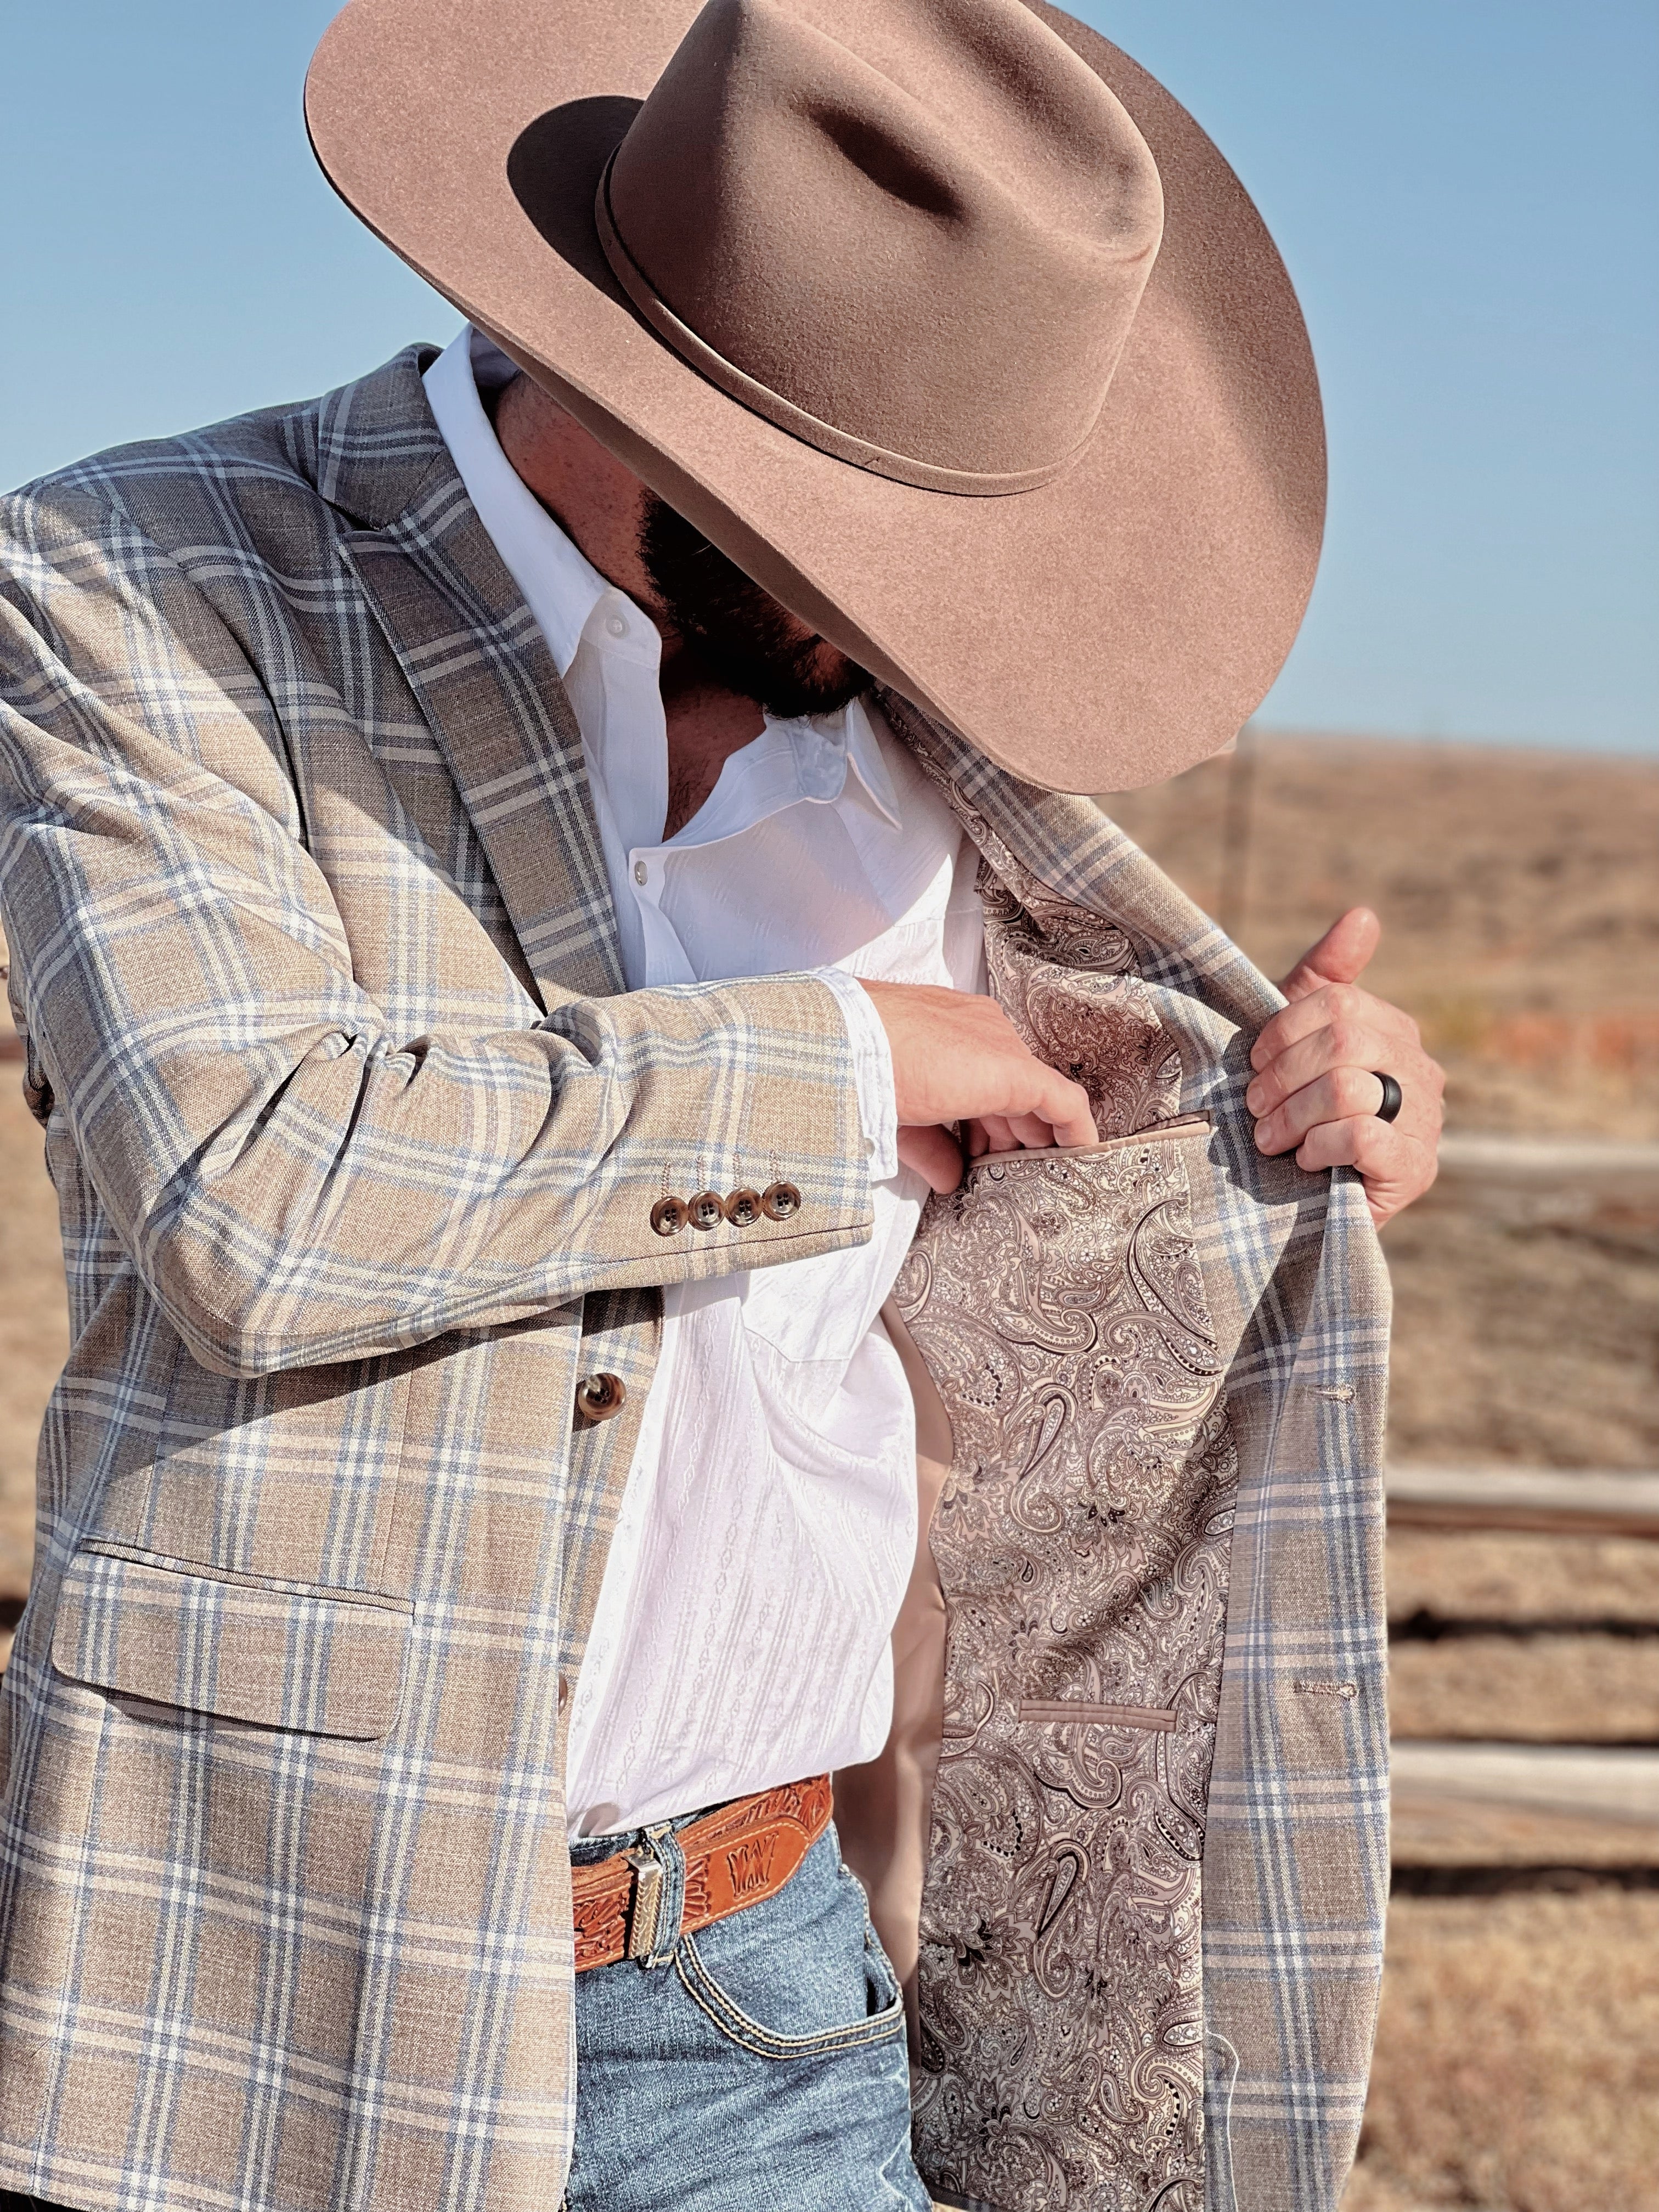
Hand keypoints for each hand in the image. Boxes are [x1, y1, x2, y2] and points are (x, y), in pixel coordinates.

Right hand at [859, 980, 1095, 1193]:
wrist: (845, 1044)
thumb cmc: (855, 1068)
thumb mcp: (897, 1112)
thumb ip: (930, 1145)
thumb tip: (951, 1178)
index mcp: (946, 1027)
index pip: (979, 1074)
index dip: (982, 1119)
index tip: (974, 1152)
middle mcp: (980, 1029)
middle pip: (1010, 1086)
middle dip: (1011, 1131)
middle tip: (1006, 1168)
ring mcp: (1000, 1048)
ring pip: (1038, 1094)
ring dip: (1039, 1134)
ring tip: (1043, 1169)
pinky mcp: (1017, 1073)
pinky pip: (1063, 1103)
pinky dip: (1075, 1129)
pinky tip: (1083, 1155)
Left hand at [1247, 908, 1443, 1227]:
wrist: (1300, 1204)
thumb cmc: (1294, 1113)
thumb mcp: (1296, 1041)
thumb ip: (1323, 978)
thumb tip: (1364, 914)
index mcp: (1394, 1031)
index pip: (1339, 1003)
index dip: (1283, 1030)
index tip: (1253, 1063)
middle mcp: (1421, 1070)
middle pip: (1345, 1041)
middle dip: (1285, 1075)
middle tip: (1255, 1107)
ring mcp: (1426, 1121)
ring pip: (1350, 1088)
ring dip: (1293, 1115)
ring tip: (1271, 1139)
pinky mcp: (1417, 1169)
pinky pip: (1361, 1135)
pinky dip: (1319, 1146)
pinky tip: (1306, 1161)